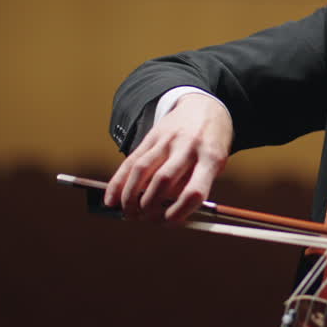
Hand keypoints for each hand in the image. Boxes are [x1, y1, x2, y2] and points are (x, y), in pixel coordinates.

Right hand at [103, 93, 232, 223]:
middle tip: (147, 219)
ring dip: (130, 196)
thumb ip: (193, 184)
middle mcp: (188, 146)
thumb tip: (165, 212)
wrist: (204, 105)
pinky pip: (131, 160)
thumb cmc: (212, 142)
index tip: (170, 221)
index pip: (194, 191)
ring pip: (142, 169)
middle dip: (150, 206)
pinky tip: (111, 199)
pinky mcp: (151, 136)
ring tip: (129, 213)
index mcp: (210, 157)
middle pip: (163, 180)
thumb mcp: (215, 163)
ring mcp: (167, 140)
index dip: (179, 211)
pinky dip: (119, 182)